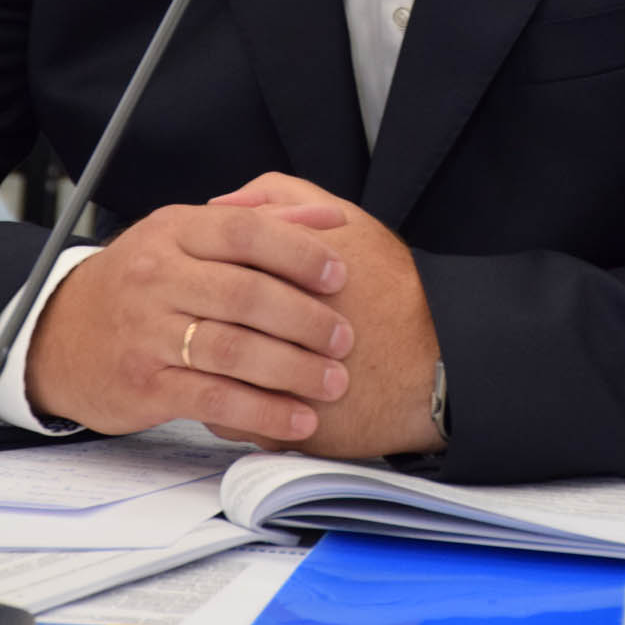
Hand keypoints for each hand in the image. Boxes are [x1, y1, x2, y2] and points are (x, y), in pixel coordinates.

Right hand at [24, 198, 354, 439]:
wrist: (62, 333)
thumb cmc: (144, 282)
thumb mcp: (188, 236)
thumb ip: (263, 222)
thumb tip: (330, 219)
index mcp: (174, 231)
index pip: (244, 232)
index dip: (299, 252)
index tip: (341, 274)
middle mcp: (156, 277)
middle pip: (244, 293)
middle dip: (305, 318)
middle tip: (345, 337)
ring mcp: (147, 333)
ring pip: (231, 350)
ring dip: (292, 369)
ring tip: (333, 382)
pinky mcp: (144, 385)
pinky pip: (212, 400)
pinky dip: (262, 412)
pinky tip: (297, 421)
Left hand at [208, 175, 444, 461]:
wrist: (438, 358)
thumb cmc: (390, 284)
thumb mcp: (342, 219)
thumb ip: (279, 198)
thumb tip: (220, 205)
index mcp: (265, 276)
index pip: (205, 277)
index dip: (198, 275)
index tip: (201, 276)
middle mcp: (257, 328)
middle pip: (194, 328)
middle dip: (187, 323)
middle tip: (192, 319)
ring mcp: (261, 383)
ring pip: (201, 378)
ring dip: (202, 369)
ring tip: (216, 360)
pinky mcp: (276, 426)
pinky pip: (225, 419)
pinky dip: (228, 408)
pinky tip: (245, 395)